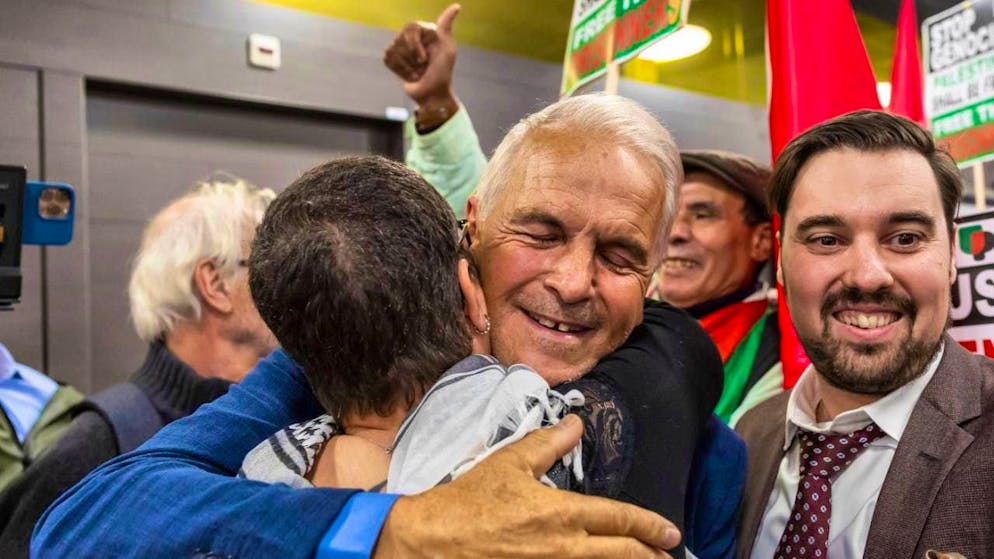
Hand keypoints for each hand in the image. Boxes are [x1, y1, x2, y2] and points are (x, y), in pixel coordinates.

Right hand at [373, 414, 679, 557]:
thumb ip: (548, 443)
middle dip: (650, 556)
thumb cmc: (468, 501)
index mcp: (561, 515)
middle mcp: (564, 549)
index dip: (649, 526)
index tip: (670, 534)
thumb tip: (576, 423)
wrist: (430, 542)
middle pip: (621, 555)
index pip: (619, 520)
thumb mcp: (509, 463)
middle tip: (670, 557)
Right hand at [383, 3, 458, 108]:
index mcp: (425, 30)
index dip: (415, 46)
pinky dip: (400, 70)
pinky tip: (410, 75)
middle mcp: (412, 35)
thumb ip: (446, 27)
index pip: (410, 28)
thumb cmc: (442, 72)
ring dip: (408, 67)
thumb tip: (457, 6)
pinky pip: (389, 59)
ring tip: (418, 72)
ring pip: (394, 51)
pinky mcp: (392, 58)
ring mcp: (400, 46)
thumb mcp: (447, 49)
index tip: (425, 59)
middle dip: (413, 58)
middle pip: (401, 40)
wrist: (432, 94)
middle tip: (423, 66)